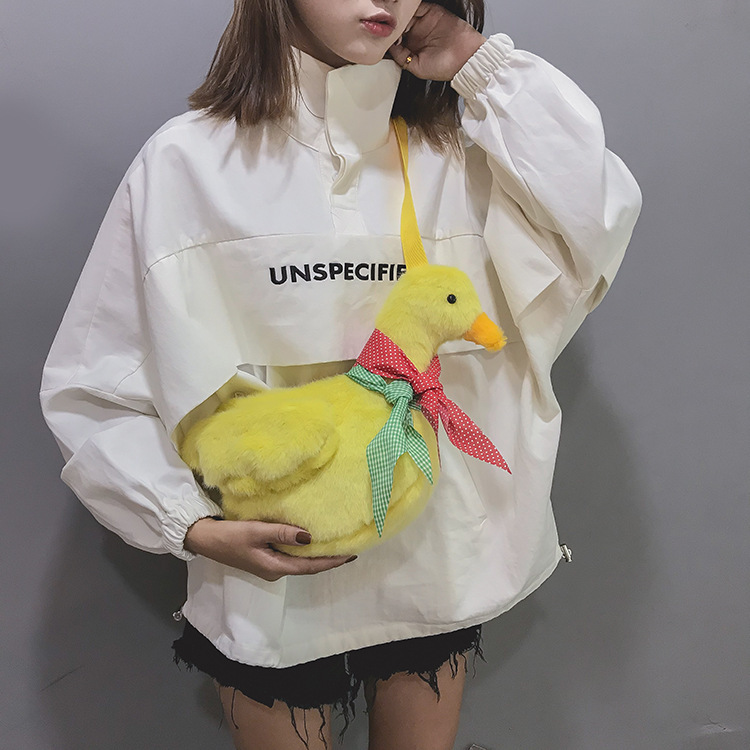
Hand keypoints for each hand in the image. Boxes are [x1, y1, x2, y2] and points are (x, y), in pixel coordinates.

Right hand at [184, 518, 356, 581]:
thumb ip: (282, 533)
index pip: (310, 566)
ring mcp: (270, 564)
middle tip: (349, 547)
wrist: (205, 539)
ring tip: (336, 543)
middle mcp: (275, 570)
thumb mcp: (256, 532)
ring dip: (316, 554)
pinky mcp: (264, 557)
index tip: (350, 555)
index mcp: (275, 568)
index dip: (331, 562)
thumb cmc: (229, 536)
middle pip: (307, 566)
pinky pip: (290, 555)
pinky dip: (303, 549)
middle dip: (328, 559)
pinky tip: (310, 540)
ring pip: (299, 561)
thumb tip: (308, 537)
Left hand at [388, 2, 486, 80]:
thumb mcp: (417, 68)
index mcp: (412, 47)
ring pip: (406, 14)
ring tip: (395, 19)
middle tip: (389, 27)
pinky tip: (404, 11)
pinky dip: (410, 6)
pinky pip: (418, 5)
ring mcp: (423, 21)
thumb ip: (402, 58)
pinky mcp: (431, 12)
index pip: (395, 38)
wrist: (465, 58)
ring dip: (400, 15)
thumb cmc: (444, 67)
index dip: (389, 37)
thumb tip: (389, 48)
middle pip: (399, 24)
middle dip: (393, 24)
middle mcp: (416, 33)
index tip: (385, 38)